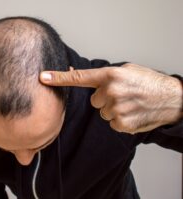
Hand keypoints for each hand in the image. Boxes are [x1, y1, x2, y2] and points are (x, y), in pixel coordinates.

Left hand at [40, 63, 182, 133]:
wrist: (172, 98)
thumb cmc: (148, 82)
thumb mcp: (126, 70)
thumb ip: (104, 75)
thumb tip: (78, 75)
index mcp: (110, 75)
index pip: (79, 78)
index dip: (59, 78)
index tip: (43, 77)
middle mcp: (111, 91)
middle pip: (94, 101)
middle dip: (105, 99)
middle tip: (123, 95)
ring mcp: (116, 108)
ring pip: (103, 112)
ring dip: (113, 109)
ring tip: (130, 103)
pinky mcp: (122, 123)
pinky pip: (112, 123)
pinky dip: (120, 120)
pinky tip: (133, 113)